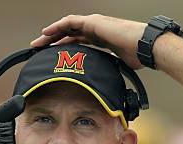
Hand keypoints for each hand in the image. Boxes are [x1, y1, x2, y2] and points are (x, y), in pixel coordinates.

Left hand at [30, 14, 146, 69]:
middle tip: (38, 51)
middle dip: (51, 42)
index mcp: (100, 39)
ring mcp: (93, 24)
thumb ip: (107, 69)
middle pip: (68, 34)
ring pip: (66, 27)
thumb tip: (104, 82)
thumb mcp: (117, 65)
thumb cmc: (137, 56)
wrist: (144, 47)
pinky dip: (57, 26)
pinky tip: (46, 33)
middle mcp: (95, 30)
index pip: (76, 42)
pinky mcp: (92, 22)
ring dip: (50, 35)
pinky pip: (69, 22)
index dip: (63, 48)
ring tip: (37, 43)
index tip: (51, 57)